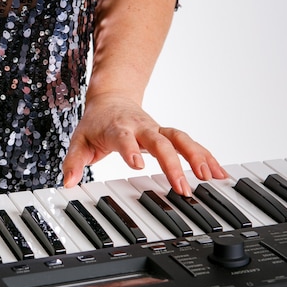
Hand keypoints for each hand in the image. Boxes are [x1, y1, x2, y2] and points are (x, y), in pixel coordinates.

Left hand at [62, 93, 226, 194]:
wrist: (111, 99)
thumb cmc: (96, 123)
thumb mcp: (79, 140)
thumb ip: (73, 162)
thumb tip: (67, 183)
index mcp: (118, 128)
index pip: (125, 137)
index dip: (131, 150)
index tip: (138, 165)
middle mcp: (142, 127)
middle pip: (161, 142)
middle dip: (173, 164)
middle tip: (181, 187)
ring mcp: (157, 130)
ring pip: (181, 140)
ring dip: (198, 158)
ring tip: (211, 178)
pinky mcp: (167, 135)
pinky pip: (190, 144)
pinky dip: (206, 157)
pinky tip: (219, 172)